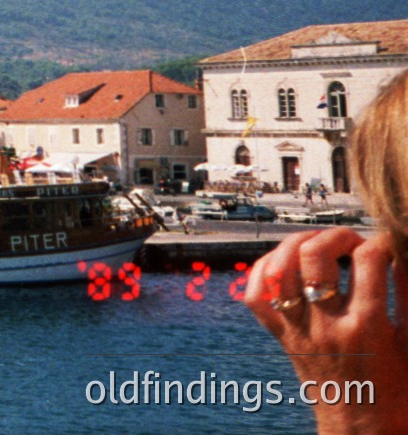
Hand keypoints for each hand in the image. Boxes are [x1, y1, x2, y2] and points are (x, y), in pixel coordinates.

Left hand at [246, 229, 407, 433]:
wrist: (364, 429)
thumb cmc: (396, 388)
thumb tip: (400, 254)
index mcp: (368, 327)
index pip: (368, 260)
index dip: (380, 241)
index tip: (385, 243)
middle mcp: (326, 324)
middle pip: (314, 255)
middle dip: (336, 234)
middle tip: (352, 240)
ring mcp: (298, 329)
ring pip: (279, 268)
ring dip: (299, 244)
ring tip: (319, 244)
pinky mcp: (281, 337)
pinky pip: (256, 294)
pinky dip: (264, 271)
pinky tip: (286, 263)